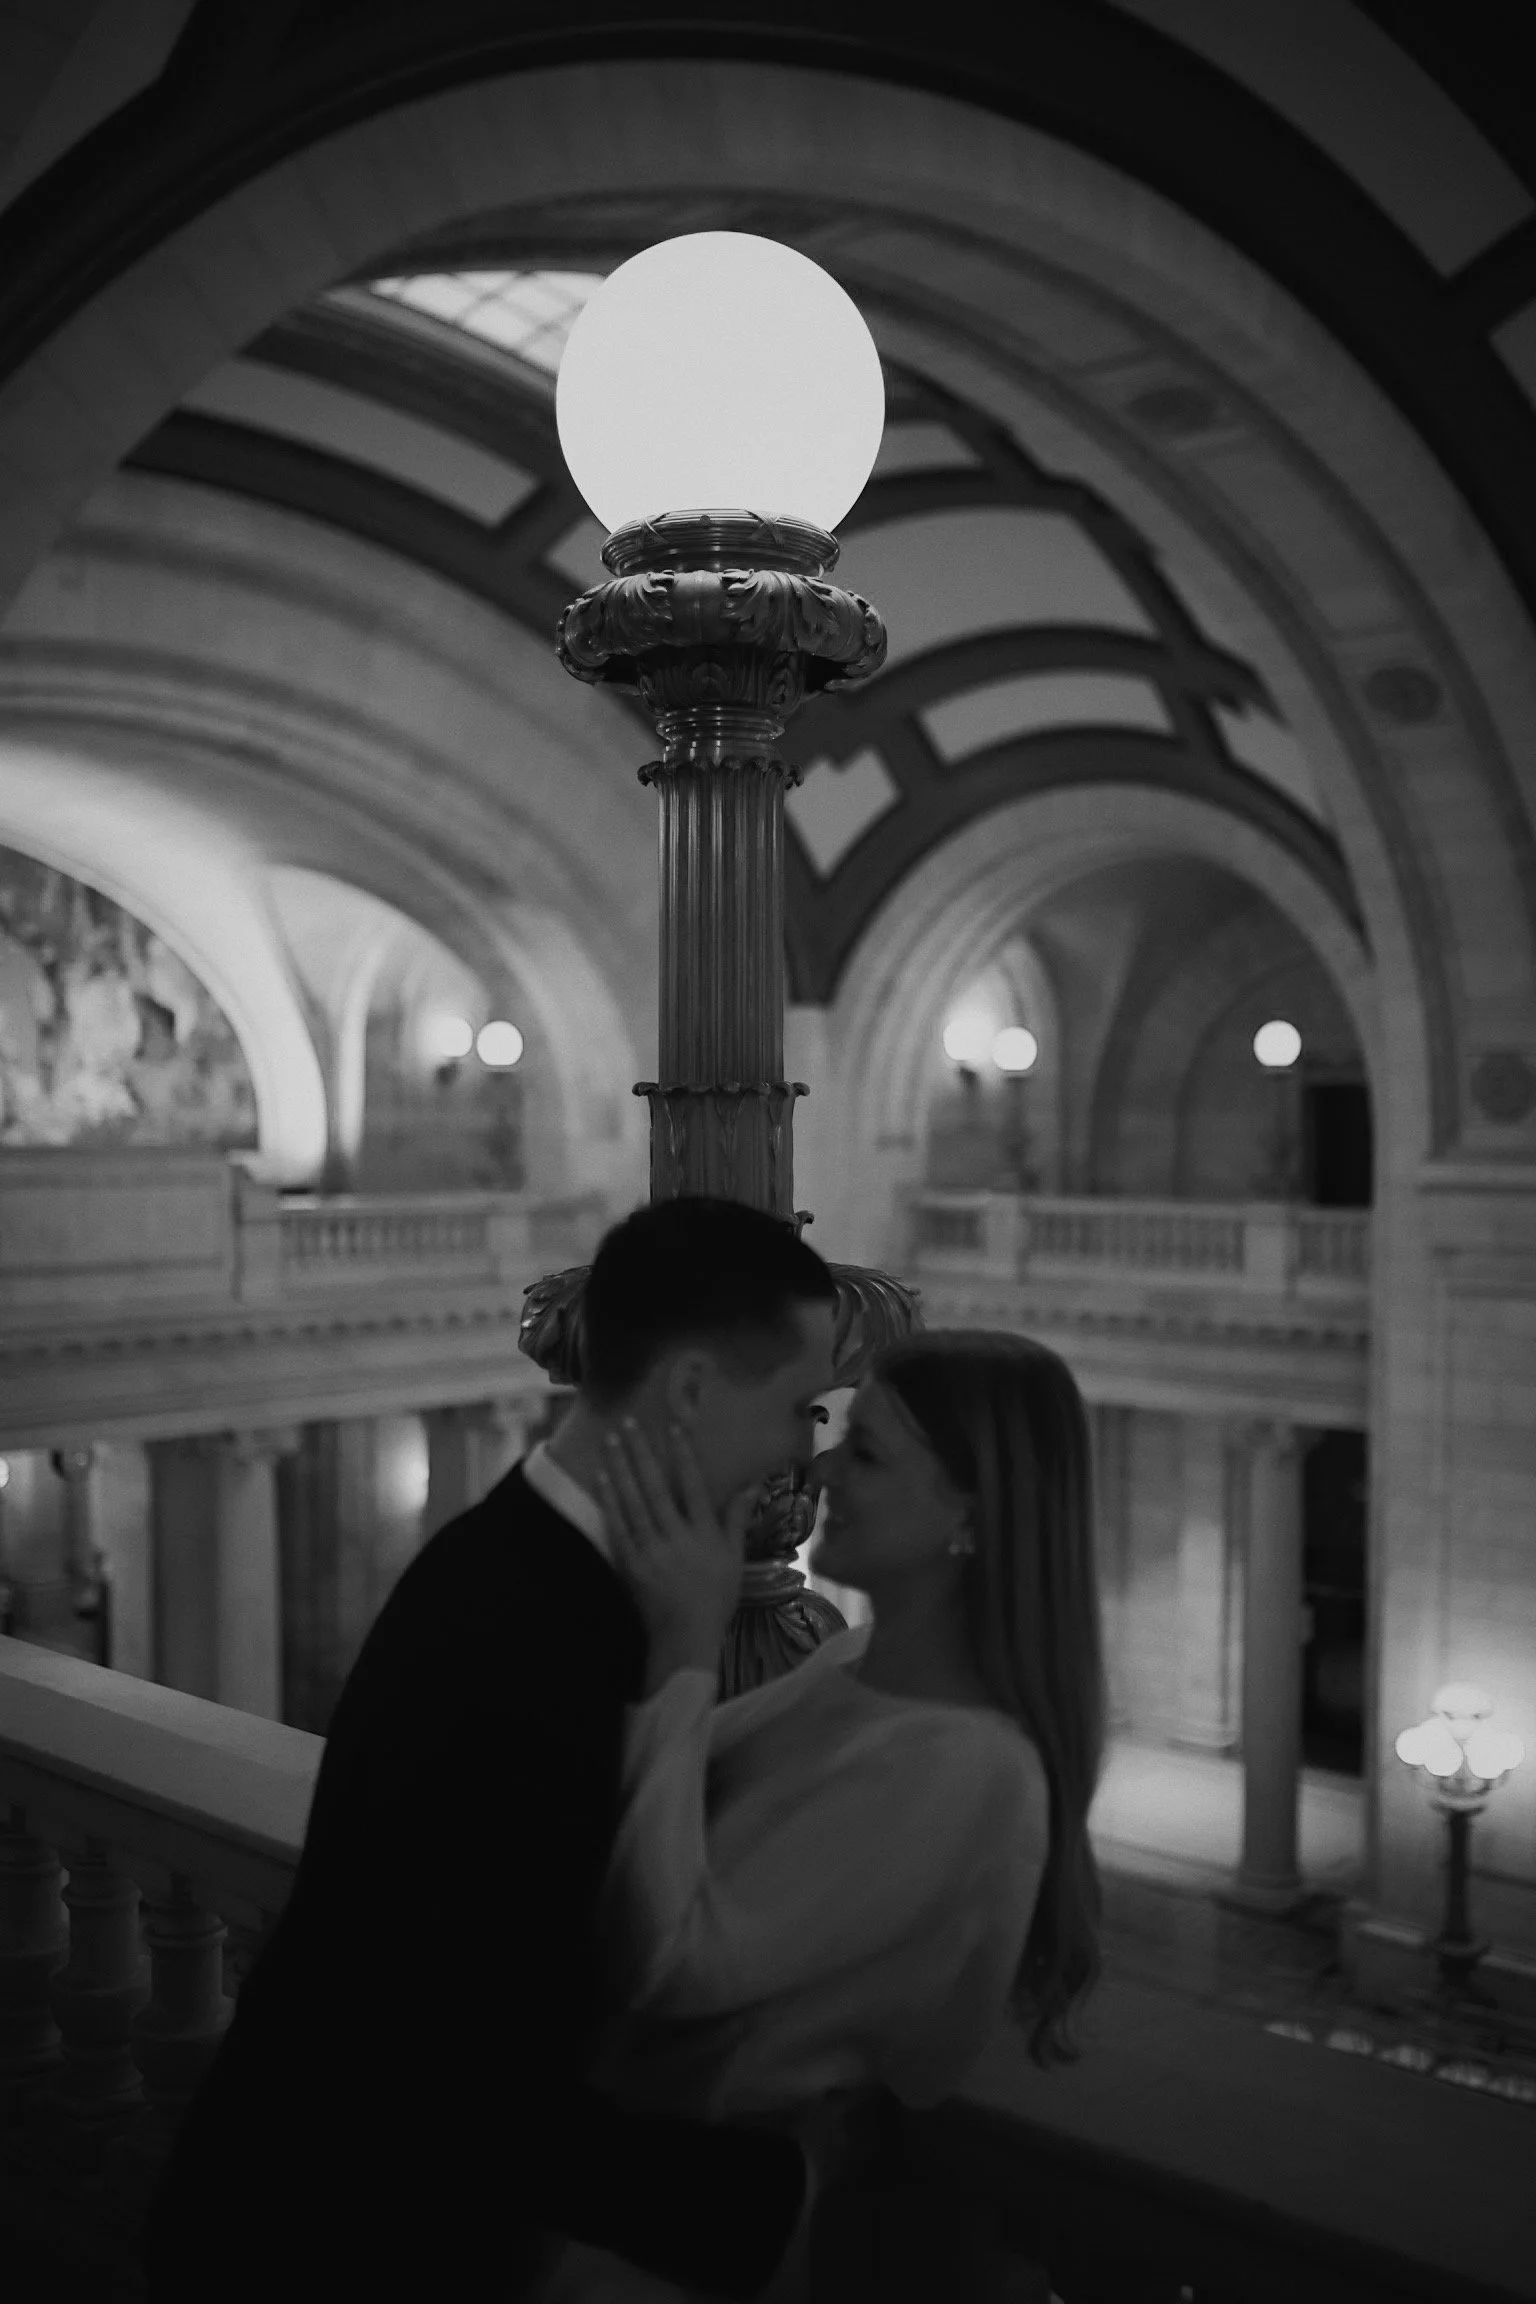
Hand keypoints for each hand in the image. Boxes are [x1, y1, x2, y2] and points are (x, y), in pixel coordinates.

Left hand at [597, 1418, 755, 1678]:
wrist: (685, 1637)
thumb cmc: (715, 1597)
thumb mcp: (734, 1557)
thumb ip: (736, 1518)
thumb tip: (752, 1484)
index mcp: (704, 1534)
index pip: (693, 1486)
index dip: (683, 1455)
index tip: (673, 1426)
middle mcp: (676, 1537)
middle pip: (656, 1488)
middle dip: (641, 1453)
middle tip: (628, 1423)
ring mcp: (650, 1550)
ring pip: (632, 1501)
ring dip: (620, 1468)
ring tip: (610, 1439)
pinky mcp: (629, 1562)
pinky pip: (617, 1525)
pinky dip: (609, 1500)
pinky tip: (602, 1477)